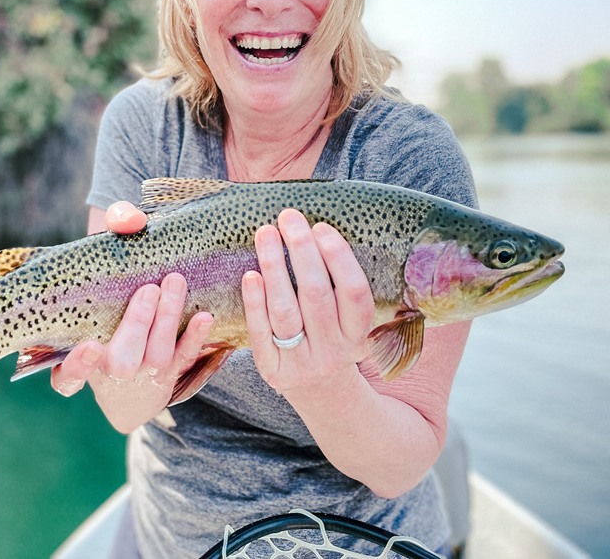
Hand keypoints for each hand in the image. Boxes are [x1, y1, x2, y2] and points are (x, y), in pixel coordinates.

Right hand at [51, 201, 212, 431]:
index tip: (92, 346)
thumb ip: (114, 228)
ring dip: (167, 320)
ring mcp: (142, 374)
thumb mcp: (103, 261)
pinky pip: (184, 357)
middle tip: (149, 290)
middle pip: (121, 359)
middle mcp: (109, 369)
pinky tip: (204, 316)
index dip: (77, 366)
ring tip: (175, 282)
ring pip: (155, 355)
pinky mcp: (170, 371)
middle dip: (137, 325)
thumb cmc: (110, 293)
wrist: (137, 349)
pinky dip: (195, 338)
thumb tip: (132, 221)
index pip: (69, 375)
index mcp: (78, 355)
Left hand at [241, 209, 374, 394]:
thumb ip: (339, 287)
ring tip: (266, 233)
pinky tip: (251, 274)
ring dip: (274, 267)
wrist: (320, 392)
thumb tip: (313, 231)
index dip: (338, 258)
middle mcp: (333, 350)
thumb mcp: (349, 322)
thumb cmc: (332, 339)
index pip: (354, 293)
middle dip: (302, 251)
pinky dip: (255, 301)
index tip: (320, 227)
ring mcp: (301, 363)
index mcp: (359, 335)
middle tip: (289, 218)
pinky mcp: (272, 369)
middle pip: (316, 295)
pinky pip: (261, 331)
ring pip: (285, 310)